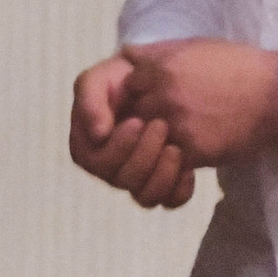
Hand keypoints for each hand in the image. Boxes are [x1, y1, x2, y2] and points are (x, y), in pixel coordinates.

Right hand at [69, 51, 195, 209]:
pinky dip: (180, 188)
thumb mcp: (103, 75)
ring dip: (162, 173)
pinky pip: (170, 201)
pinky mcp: (162, 184)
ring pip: (144, 197)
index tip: (136, 120)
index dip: (116, 146)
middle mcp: (109, 167)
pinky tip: (189, 168)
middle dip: (143, 154)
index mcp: (88, 144)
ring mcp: (136, 178)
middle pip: (120, 180)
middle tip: (161, 125)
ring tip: (176, 148)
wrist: (170, 80)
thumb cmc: (129, 76)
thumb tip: (98, 134)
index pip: (95, 161)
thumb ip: (90, 96)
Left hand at [121, 39, 277, 167]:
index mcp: (161, 68)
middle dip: (145, 118)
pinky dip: (177, 159)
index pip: (127, 87)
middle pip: (133, 114)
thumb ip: (158, 52)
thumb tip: (127, 52)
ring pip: (148, 140)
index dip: (138, 94)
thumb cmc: (240, 65)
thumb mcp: (196, 47)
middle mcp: (162, 95)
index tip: (149, 98)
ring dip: (158, 140)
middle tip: (164, 120)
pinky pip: (170, 161)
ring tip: (180, 135)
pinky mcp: (193, 150)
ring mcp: (176, 124)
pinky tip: (192, 152)